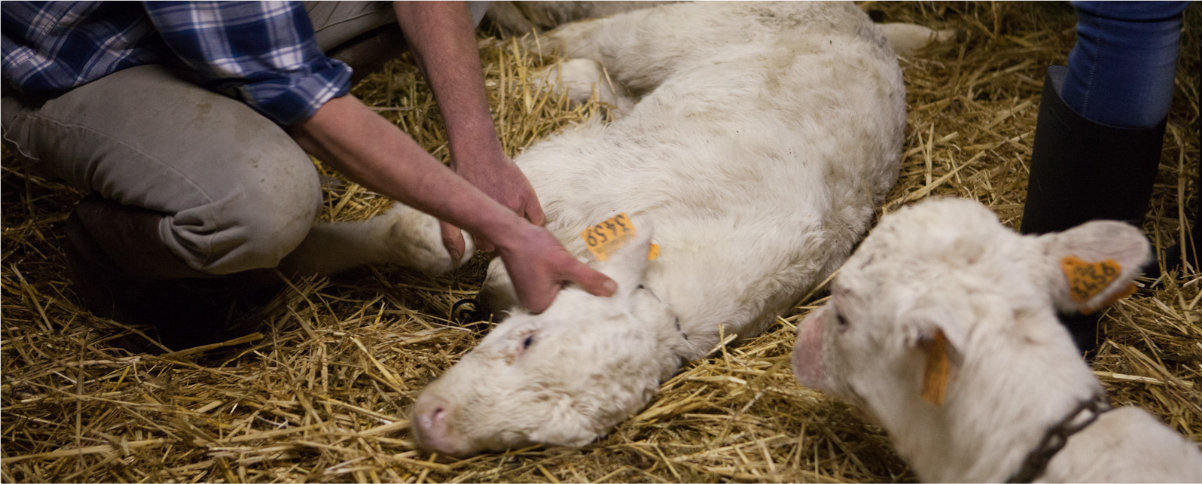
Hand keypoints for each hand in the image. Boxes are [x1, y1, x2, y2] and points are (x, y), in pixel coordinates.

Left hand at [439, 151, 545, 258]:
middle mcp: (500, 216)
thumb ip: (450, 236)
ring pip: (523, 231)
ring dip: (517, 229)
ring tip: (509, 218)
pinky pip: (538, 219)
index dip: (485, 240)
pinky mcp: (528, 195)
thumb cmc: (461, 178)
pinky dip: (534, 222)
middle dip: (500, 236)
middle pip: (506, 241)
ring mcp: (515, 206)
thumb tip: (458, 258)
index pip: (487, 246)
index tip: (483, 232)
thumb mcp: (448, 209)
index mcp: (480, 223)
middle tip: (495, 224)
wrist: (476, 151)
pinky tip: (525, 217)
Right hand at [495, 222, 615, 312]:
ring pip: (563, 293)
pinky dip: (567, 280)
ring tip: (598, 284)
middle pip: (567, 303)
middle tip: (608, 293)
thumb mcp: (565, 263)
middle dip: (584, 295)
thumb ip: (588, 278)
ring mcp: (533, 293)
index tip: (609, 302)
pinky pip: (556, 285)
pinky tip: (580, 274)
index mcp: (540, 306)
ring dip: (576, 286)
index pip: (571, 313)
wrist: (511, 231)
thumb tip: (613, 291)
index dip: (590, 306)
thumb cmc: (534, 247)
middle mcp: (535, 305)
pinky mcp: (534, 282)